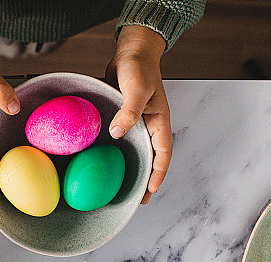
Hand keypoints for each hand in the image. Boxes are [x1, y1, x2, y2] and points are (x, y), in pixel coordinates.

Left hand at [105, 25, 170, 203]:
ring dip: (132, 170)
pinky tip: (107, 165)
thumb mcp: (136, 88)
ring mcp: (138, 124)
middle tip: (138, 201)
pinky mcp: (124, 120)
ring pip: (137, 152)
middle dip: (146, 180)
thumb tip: (117, 133)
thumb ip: (129, 111)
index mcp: (160, 121)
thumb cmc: (138, 67)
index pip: (163, 153)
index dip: (158, 173)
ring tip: (122, 190)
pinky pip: (124, 143)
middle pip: (151, 158)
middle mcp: (150, 126)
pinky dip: (119, 155)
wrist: (131, 51)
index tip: (151, 191)